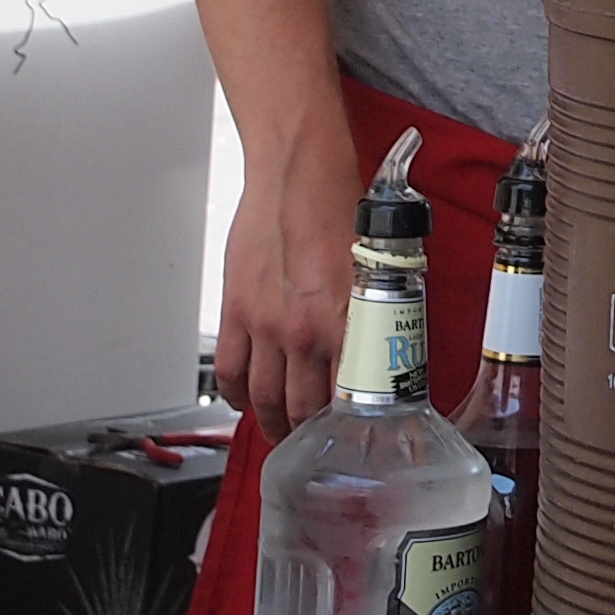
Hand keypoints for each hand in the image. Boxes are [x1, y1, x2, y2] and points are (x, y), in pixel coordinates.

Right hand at [213, 119, 360, 442]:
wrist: (298, 173)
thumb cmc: (340, 206)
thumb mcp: (375, 267)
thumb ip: (373, 312)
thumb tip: (384, 343)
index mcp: (346, 320)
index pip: (350, 396)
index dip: (352, 424)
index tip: (356, 433)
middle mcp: (303, 330)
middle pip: (301, 407)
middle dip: (309, 433)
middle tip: (315, 442)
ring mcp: (264, 324)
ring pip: (263, 397)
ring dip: (271, 422)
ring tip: (281, 432)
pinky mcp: (236, 311)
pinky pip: (230, 370)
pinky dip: (235, 395)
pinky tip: (245, 402)